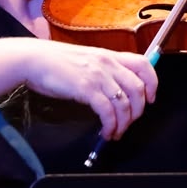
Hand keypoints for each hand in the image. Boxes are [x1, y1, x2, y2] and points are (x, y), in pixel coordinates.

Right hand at [23, 40, 157, 139]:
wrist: (33, 59)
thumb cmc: (55, 62)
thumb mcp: (86, 61)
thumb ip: (103, 71)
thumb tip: (117, 91)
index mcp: (109, 55)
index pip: (144, 64)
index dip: (152, 83)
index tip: (150, 98)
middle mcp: (108, 63)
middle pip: (138, 89)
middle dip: (138, 111)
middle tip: (128, 123)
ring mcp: (98, 75)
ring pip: (125, 104)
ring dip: (123, 123)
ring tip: (114, 132)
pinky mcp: (86, 88)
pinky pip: (108, 112)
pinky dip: (110, 125)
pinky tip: (105, 132)